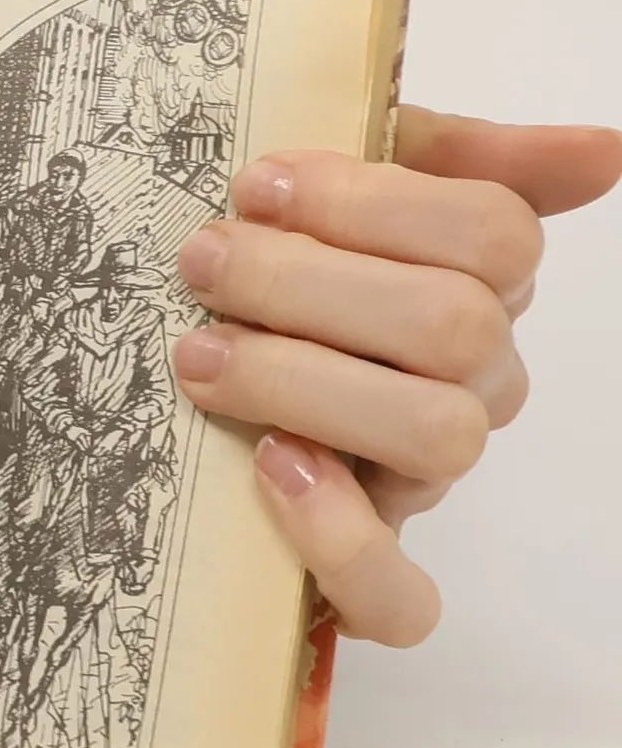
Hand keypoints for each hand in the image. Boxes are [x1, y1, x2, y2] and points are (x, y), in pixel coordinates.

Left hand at [172, 107, 621, 645]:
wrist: (169, 393)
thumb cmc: (267, 282)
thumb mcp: (337, 194)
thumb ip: (448, 155)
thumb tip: (605, 150)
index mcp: (476, 293)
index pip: (493, 235)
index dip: (373, 202)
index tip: (259, 184)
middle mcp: (469, 390)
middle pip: (454, 328)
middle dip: (313, 282)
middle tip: (204, 260)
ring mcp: (420, 485)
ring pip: (437, 438)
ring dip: (308, 383)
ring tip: (201, 354)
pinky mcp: (364, 579)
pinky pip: (399, 597)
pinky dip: (338, 539)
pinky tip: (269, 469)